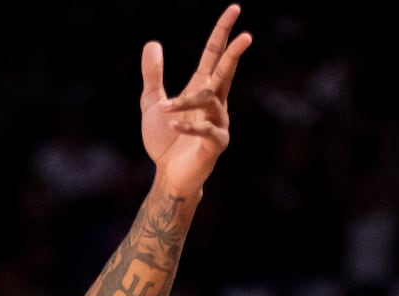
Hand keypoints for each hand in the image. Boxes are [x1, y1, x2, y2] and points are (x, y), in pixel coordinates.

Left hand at [140, 5, 250, 198]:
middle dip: (235, 53)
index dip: (223, 32)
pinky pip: (206, 129)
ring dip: (185, 102)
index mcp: (201, 88)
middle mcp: (214, 101)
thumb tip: (153, 43)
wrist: (169, 175)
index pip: (215, 54)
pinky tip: (173, 125)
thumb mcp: (152, 103)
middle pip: (226, 70)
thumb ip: (153, 76)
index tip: (235, 9)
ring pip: (209, 100)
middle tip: (247, 35)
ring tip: (165, 110)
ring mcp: (218, 122)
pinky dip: (189, 125)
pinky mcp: (216, 143)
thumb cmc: (165, 141)